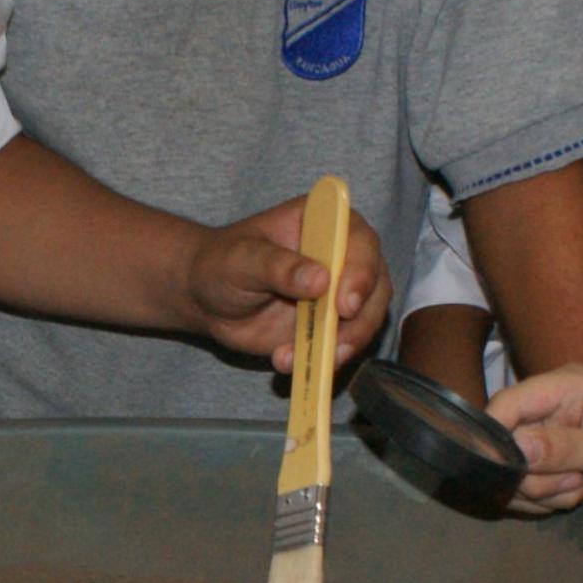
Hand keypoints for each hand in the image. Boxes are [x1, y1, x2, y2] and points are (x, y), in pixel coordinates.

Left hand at [184, 194, 390, 372]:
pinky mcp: (333, 324)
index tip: (345, 304)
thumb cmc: (222, 263)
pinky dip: (322, 359)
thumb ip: (278, 266)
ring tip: (302, 359)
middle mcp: (343, 254)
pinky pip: (342, 345)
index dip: (361, 272)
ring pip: (366, 320)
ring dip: (342, 346)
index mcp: (325, 222)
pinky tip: (286, 361)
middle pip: (375, 286)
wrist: (207, 298)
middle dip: (360, 320)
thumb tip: (320, 280)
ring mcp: (340, 292)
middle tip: (336, 346)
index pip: (360, 242)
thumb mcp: (242, 259)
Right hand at [485, 364, 582, 520]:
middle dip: (535, 475)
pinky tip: (580, 495)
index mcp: (568, 385)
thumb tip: (516, 448)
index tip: (509, 472)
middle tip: (578, 480)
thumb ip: (569, 447)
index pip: (507, 403)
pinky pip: (524, 492)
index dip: (496, 437)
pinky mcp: (549, 467)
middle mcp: (551, 408)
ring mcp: (548, 440)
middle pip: (504, 444)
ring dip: (545, 492)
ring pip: (513, 474)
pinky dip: (547, 502)